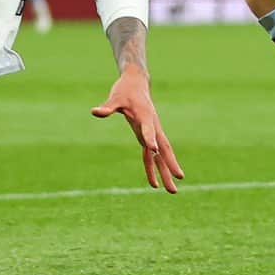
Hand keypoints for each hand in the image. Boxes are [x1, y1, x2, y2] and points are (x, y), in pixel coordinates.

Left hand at [91, 65, 184, 193]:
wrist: (136, 83)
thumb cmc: (125, 90)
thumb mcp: (115, 98)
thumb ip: (108, 107)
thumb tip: (95, 112)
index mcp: (145, 116)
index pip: (148, 129)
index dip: (150, 138)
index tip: (154, 150)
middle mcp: (152, 127)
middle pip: (163, 148)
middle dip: (170, 163)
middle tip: (179, 177)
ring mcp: (152, 133)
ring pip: (161, 156)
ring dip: (166, 172)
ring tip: (173, 191)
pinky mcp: (147, 136)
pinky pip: (151, 156)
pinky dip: (152, 169)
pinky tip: (154, 185)